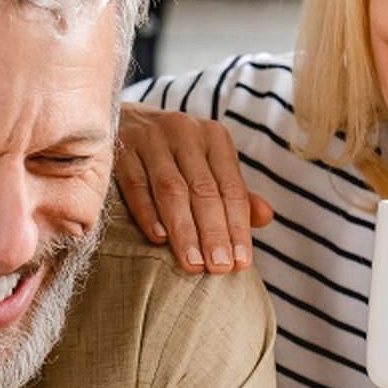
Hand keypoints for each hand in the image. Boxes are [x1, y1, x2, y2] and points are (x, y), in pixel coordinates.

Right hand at [116, 103, 272, 272]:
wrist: (123, 119)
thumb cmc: (173, 152)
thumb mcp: (207, 164)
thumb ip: (233, 192)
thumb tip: (266, 217)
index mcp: (213, 138)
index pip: (231, 188)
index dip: (238, 227)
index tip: (240, 263)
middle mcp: (184, 132)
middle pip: (203, 190)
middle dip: (213, 233)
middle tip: (218, 268)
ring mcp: (150, 139)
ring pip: (171, 190)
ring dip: (183, 230)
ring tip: (192, 263)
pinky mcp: (120, 149)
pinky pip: (136, 185)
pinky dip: (147, 213)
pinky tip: (158, 238)